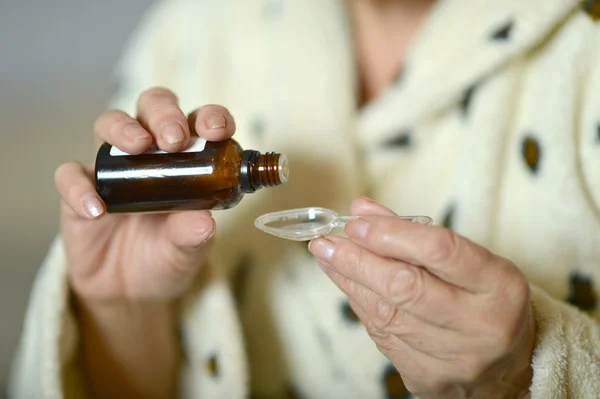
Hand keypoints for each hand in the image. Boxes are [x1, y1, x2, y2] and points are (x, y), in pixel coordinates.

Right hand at [55, 88, 236, 300]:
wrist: (130, 290)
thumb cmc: (166, 257)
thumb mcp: (187, 252)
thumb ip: (194, 236)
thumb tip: (203, 222)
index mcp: (188, 158)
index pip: (199, 123)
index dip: (210, 117)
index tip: (216, 130)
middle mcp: (150, 153)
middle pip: (153, 108)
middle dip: (164, 114)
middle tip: (174, 139)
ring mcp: (114, 167)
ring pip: (108, 123)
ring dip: (123, 128)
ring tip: (137, 146)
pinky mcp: (80, 189)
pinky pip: (70, 176)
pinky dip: (80, 187)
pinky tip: (96, 209)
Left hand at [309, 197, 534, 398]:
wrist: (506, 370)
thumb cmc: (485, 302)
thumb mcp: (469, 261)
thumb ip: (415, 232)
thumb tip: (361, 210)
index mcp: (500, 287)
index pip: (439, 250)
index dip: (390, 234)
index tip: (356, 222)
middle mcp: (481, 326)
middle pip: (405, 286)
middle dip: (357, 260)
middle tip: (326, 241)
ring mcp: (454, 359)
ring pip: (386, 314)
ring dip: (349, 280)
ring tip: (327, 256)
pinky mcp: (427, 378)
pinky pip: (381, 337)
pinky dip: (360, 305)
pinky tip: (347, 284)